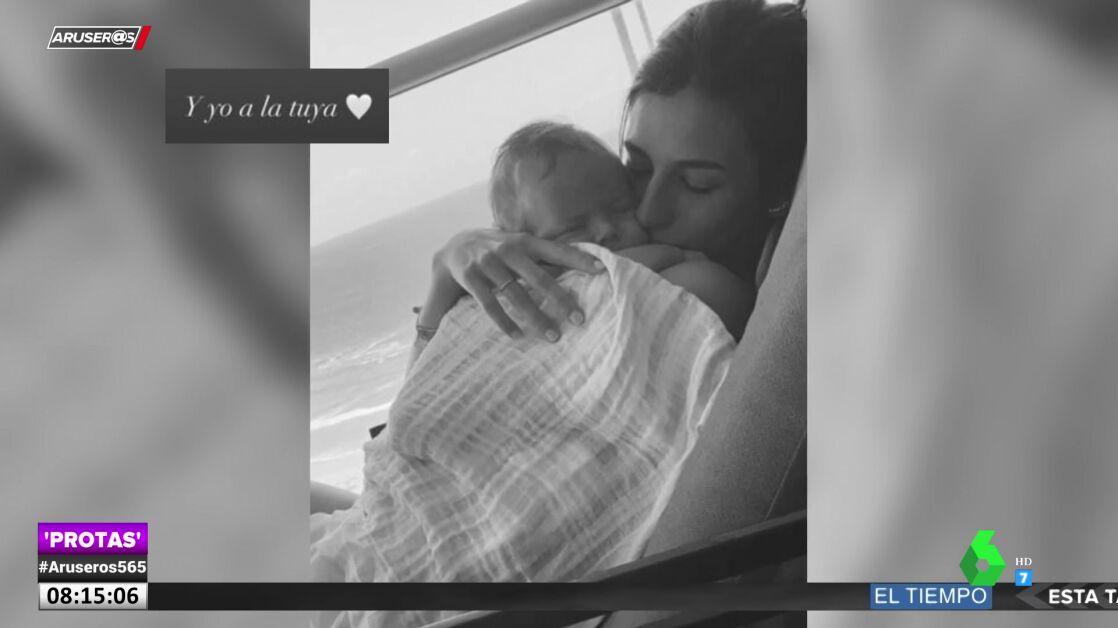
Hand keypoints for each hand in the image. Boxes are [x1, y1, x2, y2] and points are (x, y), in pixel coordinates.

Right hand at [430, 229, 604, 339]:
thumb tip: (580, 268)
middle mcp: (507, 249)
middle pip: (539, 277)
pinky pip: (489, 304)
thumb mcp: (519, 245)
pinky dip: (504, 322)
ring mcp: (487, 263)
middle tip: (580, 319)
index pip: (557, 250)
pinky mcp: (470, 277)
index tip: (602, 270)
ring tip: (554, 337)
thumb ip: (543, 256)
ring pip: (516, 294)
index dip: (579, 259)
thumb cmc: (497, 249)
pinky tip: (518, 336)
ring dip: (536, 318)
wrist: (452, 246)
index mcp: (524, 241)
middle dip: (561, 299)